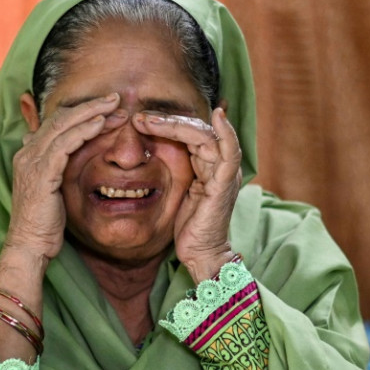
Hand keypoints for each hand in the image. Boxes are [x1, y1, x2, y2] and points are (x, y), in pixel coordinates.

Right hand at [6, 93, 122, 260]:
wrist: (29, 245)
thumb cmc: (44, 222)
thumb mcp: (52, 190)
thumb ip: (58, 169)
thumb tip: (71, 159)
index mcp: (29, 154)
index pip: (56, 123)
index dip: (81, 112)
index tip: (107, 107)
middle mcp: (27, 152)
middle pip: (60, 117)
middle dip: (90, 106)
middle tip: (115, 98)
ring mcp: (31, 161)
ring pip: (63, 126)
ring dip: (92, 114)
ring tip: (115, 107)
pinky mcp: (41, 173)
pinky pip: (64, 144)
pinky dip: (84, 131)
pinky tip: (101, 124)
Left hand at [133, 108, 241, 280]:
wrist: (201, 253)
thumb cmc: (188, 226)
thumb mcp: (176, 190)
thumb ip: (172, 167)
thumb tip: (149, 148)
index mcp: (207, 164)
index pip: (189, 133)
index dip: (166, 123)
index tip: (139, 119)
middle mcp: (219, 164)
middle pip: (196, 130)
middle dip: (167, 121)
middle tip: (139, 117)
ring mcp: (224, 172)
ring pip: (205, 136)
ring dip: (176, 125)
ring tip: (148, 121)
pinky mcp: (225, 183)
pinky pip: (230, 153)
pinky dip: (226, 133)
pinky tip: (217, 116)